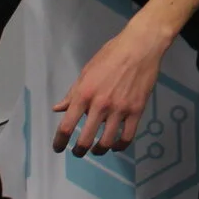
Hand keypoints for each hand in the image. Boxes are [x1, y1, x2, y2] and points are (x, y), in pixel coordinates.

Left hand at [52, 18, 171, 156]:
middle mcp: (100, 105)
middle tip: (78, 152)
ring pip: (106, 142)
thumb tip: (58, 109)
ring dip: (98, 151)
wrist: (140, 46)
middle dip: (79, 151)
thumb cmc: (111, 55)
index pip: (66, 126)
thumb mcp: (86, 71)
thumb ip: (72, 93)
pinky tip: (115, 145)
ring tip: (96, 150)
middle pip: (85, 139)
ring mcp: (120, 109)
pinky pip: (127, 136)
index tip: (58, 148)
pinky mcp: (136, 110)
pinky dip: (120, 146)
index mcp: (84, 94)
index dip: (59, 141)